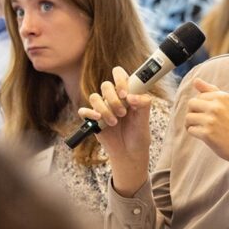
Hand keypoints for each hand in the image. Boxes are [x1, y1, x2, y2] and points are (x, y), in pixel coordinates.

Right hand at [78, 66, 151, 195]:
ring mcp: (102, 108)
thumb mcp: (145, 119)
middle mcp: (113, 98)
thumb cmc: (138, 134)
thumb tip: (132, 96)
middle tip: (123, 112)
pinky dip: (89, 113)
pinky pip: (84, 111)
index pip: (119, 74)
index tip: (125, 94)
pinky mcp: (93, 120)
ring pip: (95, 97)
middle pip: (106, 85)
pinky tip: (99, 119)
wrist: (129, 154)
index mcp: (127, 93)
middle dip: (113, 99)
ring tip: (114, 122)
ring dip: (104, 109)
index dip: (120, 80)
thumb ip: (143, 104)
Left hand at [184, 79, 228, 170]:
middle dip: (193, 113)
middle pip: (191, 104)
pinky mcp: (207, 134)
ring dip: (192, 124)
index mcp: (223, 96)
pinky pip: (191, 130)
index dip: (201, 106)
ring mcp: (211, 120)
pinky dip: (195, 133)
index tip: (209, 114)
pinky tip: (205, 136)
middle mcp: (217, 106)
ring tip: (202, 129)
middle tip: (202, 122)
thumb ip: (212, 91)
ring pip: (188, 117)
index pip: (199, 95)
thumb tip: (195, 80)